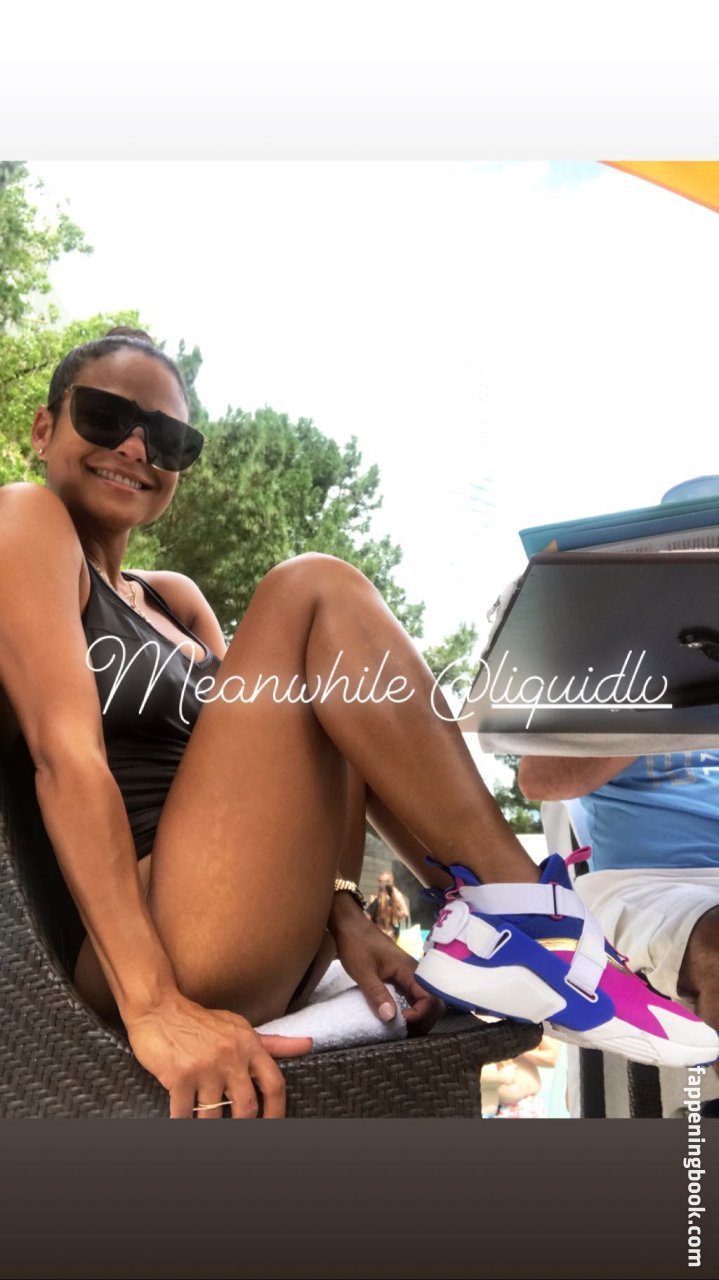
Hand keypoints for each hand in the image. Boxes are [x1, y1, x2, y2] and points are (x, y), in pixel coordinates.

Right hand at [124, 992, 311, 1118]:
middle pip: (247, 1108)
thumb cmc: (201, 1021)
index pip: (274, 1084)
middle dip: (242, 1126)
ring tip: (204, 1121)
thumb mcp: (240, 1027)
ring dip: (208, 1125)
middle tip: (235, 1130)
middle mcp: (231, 1057)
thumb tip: (309, 1044)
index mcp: (249, 1045)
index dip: (277, 1112)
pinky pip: (184, 1115)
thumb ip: (274, 1042)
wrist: (159, 1008)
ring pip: (214, 1116)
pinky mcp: (180, 1077)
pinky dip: (182, 1122)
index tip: (273, 1126)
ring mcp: (205, 1067)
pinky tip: (182, 1119)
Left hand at [329, 898, 442, 1036]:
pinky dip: (409, 1009)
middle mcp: (413, 972)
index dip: (420, 1014)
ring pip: (423, 999)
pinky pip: (412, 996)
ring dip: (418, 1016)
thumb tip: (390, 1018)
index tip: (401, 1022)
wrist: (348, 924)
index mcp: (409, 969)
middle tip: (405, 1032)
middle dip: (424, 1019)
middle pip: (433, 1001)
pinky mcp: (399, 976)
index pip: (430, 998)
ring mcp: (407, 974)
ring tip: (402, 1029)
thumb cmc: (355, 944)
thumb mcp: (363, 971)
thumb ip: (377, 993)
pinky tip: (397, 1018)